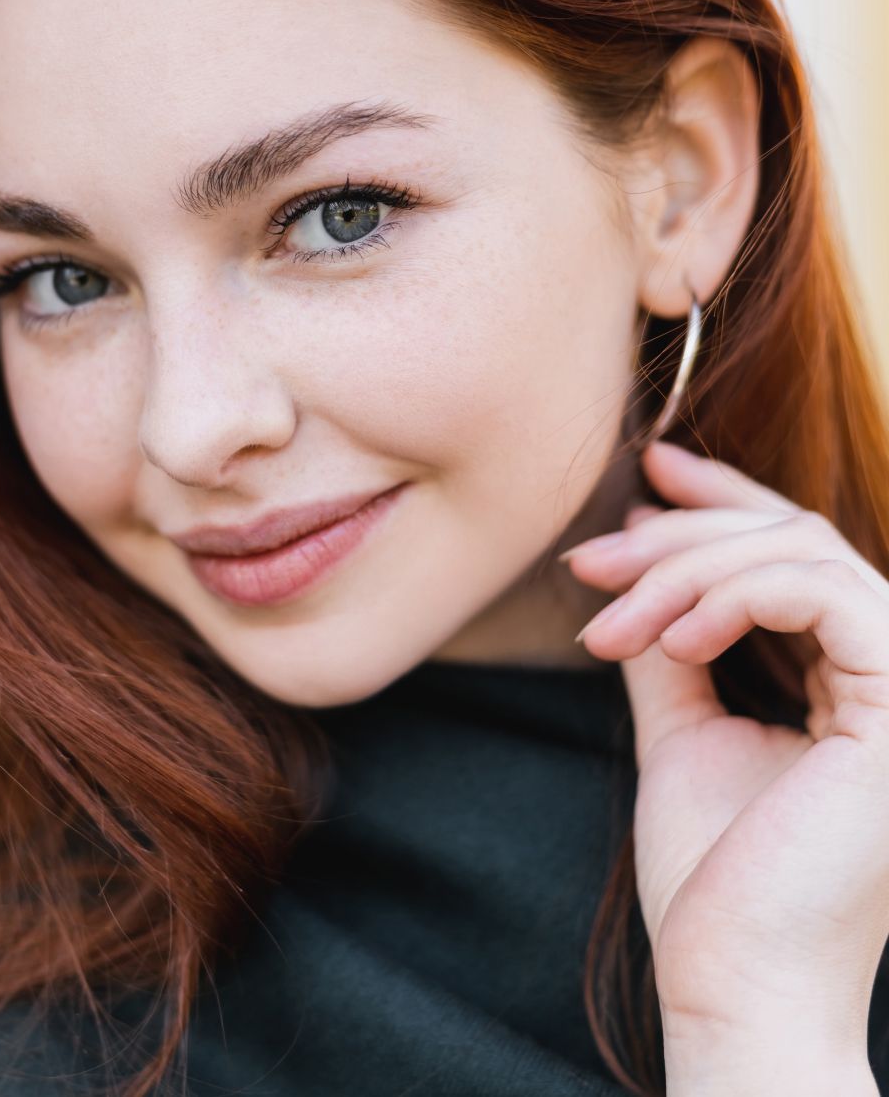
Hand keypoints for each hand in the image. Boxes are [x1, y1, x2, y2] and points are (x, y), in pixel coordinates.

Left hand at [562, 439, 888, 1055]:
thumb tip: (639, 560)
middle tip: (591, 560)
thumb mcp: (683, 728)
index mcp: (859, 686)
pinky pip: (816, 591)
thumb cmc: (712, 877)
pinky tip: (665, 639)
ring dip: (681, 572)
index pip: (800, 556)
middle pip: (796, 540)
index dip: (727, 498)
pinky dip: (726, 597)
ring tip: (605, 622)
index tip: (651, 469)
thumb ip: (674, 643)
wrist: (736, 982)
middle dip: (681, 535)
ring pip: (798, 554)